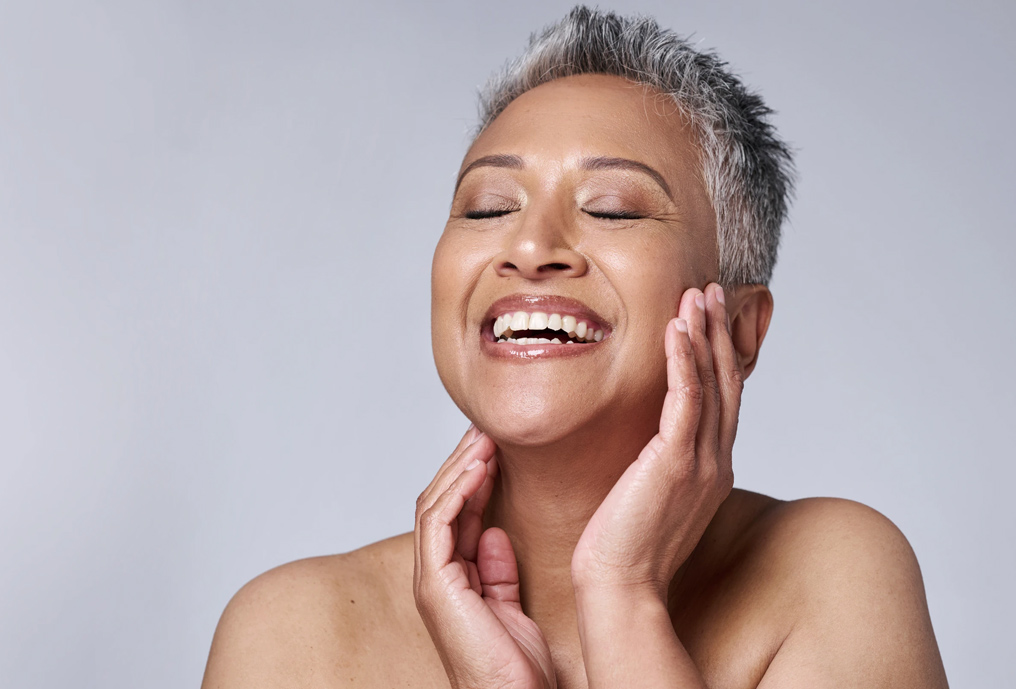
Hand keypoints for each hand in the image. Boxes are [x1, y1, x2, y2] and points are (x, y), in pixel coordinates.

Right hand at [414, 426, 555, 688]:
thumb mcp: (512, 608)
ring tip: (483, 438)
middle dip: (462, 463)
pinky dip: (457, 492)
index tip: (494, 446)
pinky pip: (438, 525)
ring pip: (434, 506)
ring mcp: (432, 581)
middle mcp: (436, 576)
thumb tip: (495, 532)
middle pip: (439, 502)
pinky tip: (478, 468)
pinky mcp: (437, 587)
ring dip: (459, 468)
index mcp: (452, 579)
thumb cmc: (515, 672)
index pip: (454, 513)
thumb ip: (500, 571)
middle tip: (485, 428)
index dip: (473, 477)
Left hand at [571, 283, 739, 598]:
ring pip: (711, 384)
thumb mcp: (652, 495)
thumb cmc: (626, 545)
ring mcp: (701, 462)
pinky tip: (677, 329)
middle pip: (725, 383)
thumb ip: (661, 463)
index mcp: (712, 468)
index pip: (721, 399)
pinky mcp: (676, 463)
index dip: (718, 354)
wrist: (620, 585)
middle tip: (711, 291)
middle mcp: (716, 461)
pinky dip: (685, 361)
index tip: (707, 316)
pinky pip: (686, 400)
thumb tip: (649, 443)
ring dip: (704, 335)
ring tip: (696, 295)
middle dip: (718, 332)